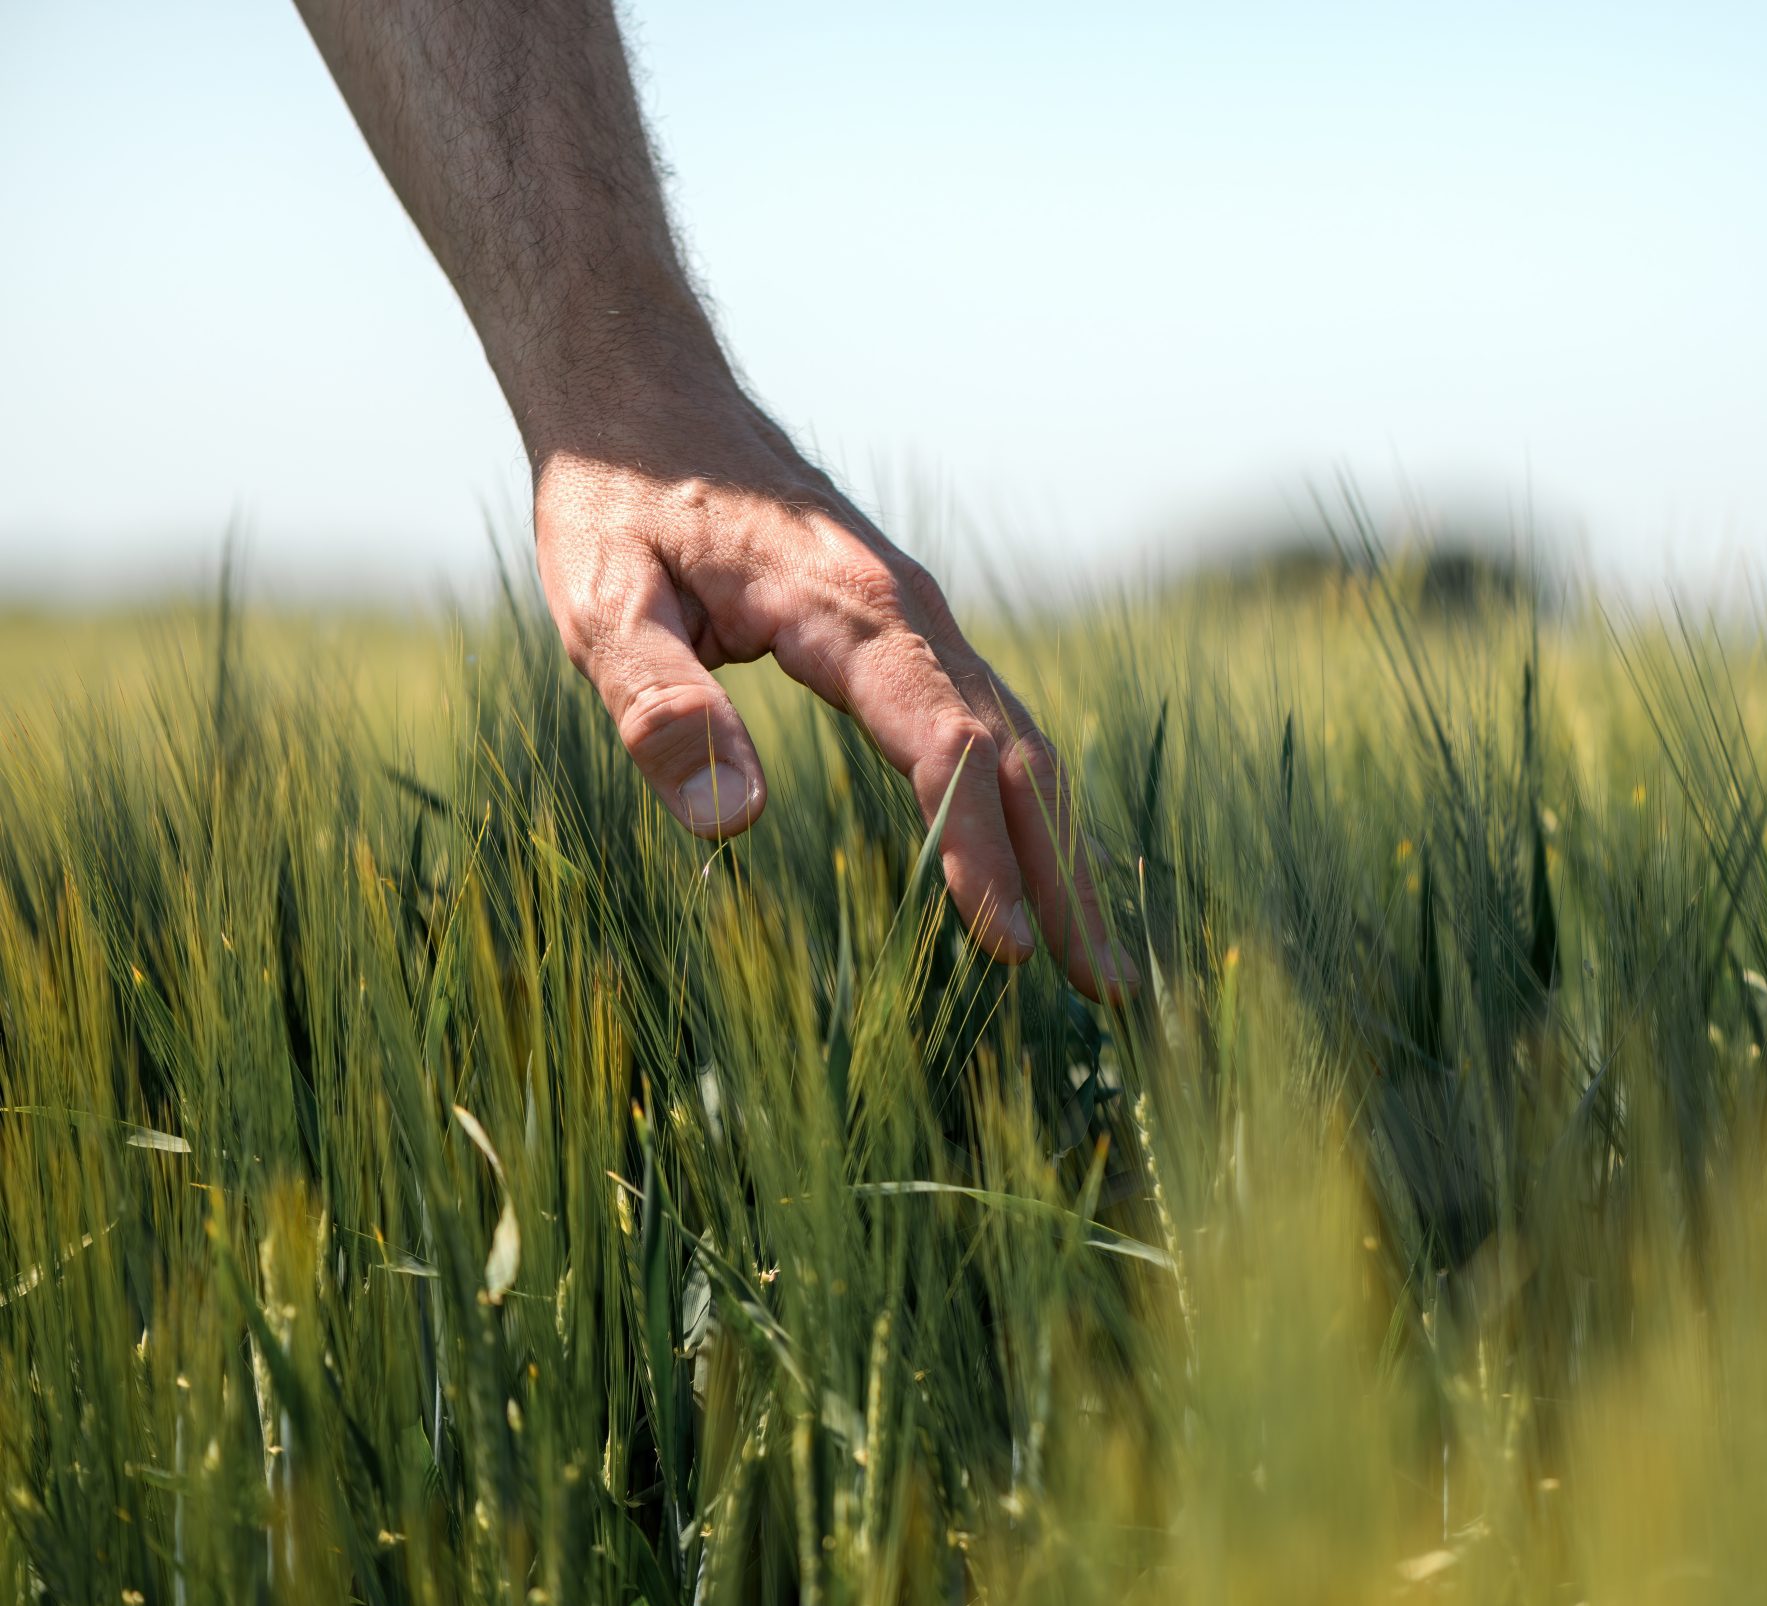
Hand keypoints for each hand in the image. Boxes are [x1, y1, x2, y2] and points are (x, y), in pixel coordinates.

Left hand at [531, 395, 1133, 1001]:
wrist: (641, 394)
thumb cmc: (611, 503)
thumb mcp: (601, 605)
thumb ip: (659, 706)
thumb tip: (732, 822)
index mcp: (853, 613)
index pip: (944, 749)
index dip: (978, 854)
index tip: (1006, 949)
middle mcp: (915, 616)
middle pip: (1019, 757)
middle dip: (1063, 877)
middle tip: (1103, 989)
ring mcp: (922, 622)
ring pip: (1021, 743)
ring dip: (1063, 850)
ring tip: (1093, 957)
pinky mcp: (908, 633)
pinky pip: (991, 726)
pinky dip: (1027, 807)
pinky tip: (1033, 866)